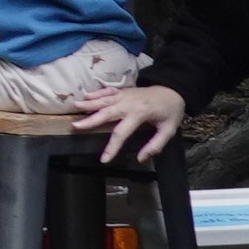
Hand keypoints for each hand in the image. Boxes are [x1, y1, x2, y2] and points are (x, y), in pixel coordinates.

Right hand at [71, 82, 186, 162]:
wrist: (174, 89)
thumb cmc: (171, 111)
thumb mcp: (169, 130)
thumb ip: (155, 145)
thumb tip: (141, 158)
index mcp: (140, 114)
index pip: (121, 132)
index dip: (112, 147)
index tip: (104, 159)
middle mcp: (129, 103)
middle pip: (107, 113)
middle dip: (91, 120)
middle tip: (76, 126)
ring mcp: (125, 95)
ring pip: (104, 100)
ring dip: (89, 103)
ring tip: (74, 106)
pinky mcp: (124, 91)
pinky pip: (108, 91)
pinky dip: (97, 93)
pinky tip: (86, 96)